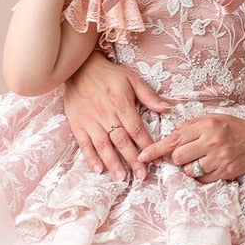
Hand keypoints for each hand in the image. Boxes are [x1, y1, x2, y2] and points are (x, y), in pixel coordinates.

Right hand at [63, 49, 169, 177]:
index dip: (147, 146)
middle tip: (142, 176)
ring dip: (112, 162)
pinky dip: (90, 157)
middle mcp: (105, 113)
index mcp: (121, 103)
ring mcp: (90, 120)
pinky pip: (83, 143)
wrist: (79, 67)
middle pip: (121, 140)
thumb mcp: (132, 79)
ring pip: (103, 145)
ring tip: (121, 177)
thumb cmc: (109, 74)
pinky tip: (98, 169)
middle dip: (133, 160)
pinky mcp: (77, 123)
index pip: (136, 129)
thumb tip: (167, 109)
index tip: (156, 160)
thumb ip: (149, 96)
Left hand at [141, 111, 244, 180]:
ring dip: (190, 168)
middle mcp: (212, 141)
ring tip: (203, 160)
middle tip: (187, 155)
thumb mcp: (216, 118)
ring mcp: (219, 158)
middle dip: (177, 159)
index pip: (174, 139)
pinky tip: (210, 168)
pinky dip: (201, 176)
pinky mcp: (226, 172)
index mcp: (207, 125)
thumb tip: (170, 137)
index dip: (155, 150)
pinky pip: (202, 180)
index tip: (141, 156)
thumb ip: (192, 126)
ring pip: (189, 170)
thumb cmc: (238, 129)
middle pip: (178, 157)